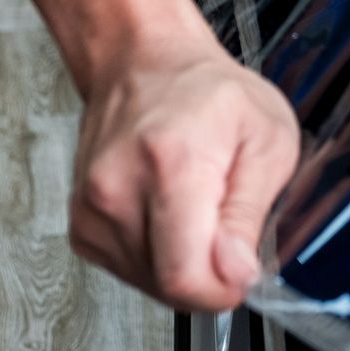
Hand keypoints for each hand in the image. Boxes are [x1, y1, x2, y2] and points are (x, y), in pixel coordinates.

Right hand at [69, 34, 301, 310]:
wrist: (144, 62)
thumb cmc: (208, 93)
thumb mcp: (268, 138)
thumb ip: (252, 212)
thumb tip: (235, 273)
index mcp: (171, 164)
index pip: (185, 276)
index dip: (223, 288)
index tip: (242, 267)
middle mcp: (118, 189)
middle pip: (169, 287)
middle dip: (209, 273)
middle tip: (223, 220)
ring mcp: (92, 208)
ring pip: (150, 285)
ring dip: (182, 264)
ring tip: (194, 208)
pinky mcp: (81, 224)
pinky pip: (129, 271)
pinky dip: (157, 257)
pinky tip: (168, 214)